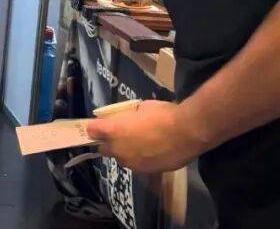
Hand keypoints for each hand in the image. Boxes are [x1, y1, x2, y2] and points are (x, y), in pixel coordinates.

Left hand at [85, 101, 206, 173]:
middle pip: (103, 149)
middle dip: (107, 142)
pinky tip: (151, 152)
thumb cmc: (163, 114)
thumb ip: (128, 116)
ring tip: (138, 144)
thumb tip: (127, 118)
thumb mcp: (141, 107)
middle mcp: (119, 150)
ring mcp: (133, 163)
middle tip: (118, 134)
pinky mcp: (146, 172)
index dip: (94, 127)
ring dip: (124, 152)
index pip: (92, 130)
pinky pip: (137, 165)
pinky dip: (140, 159)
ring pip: (121, 159)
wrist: (187, 133)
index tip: (98, 125)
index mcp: (114, 131)